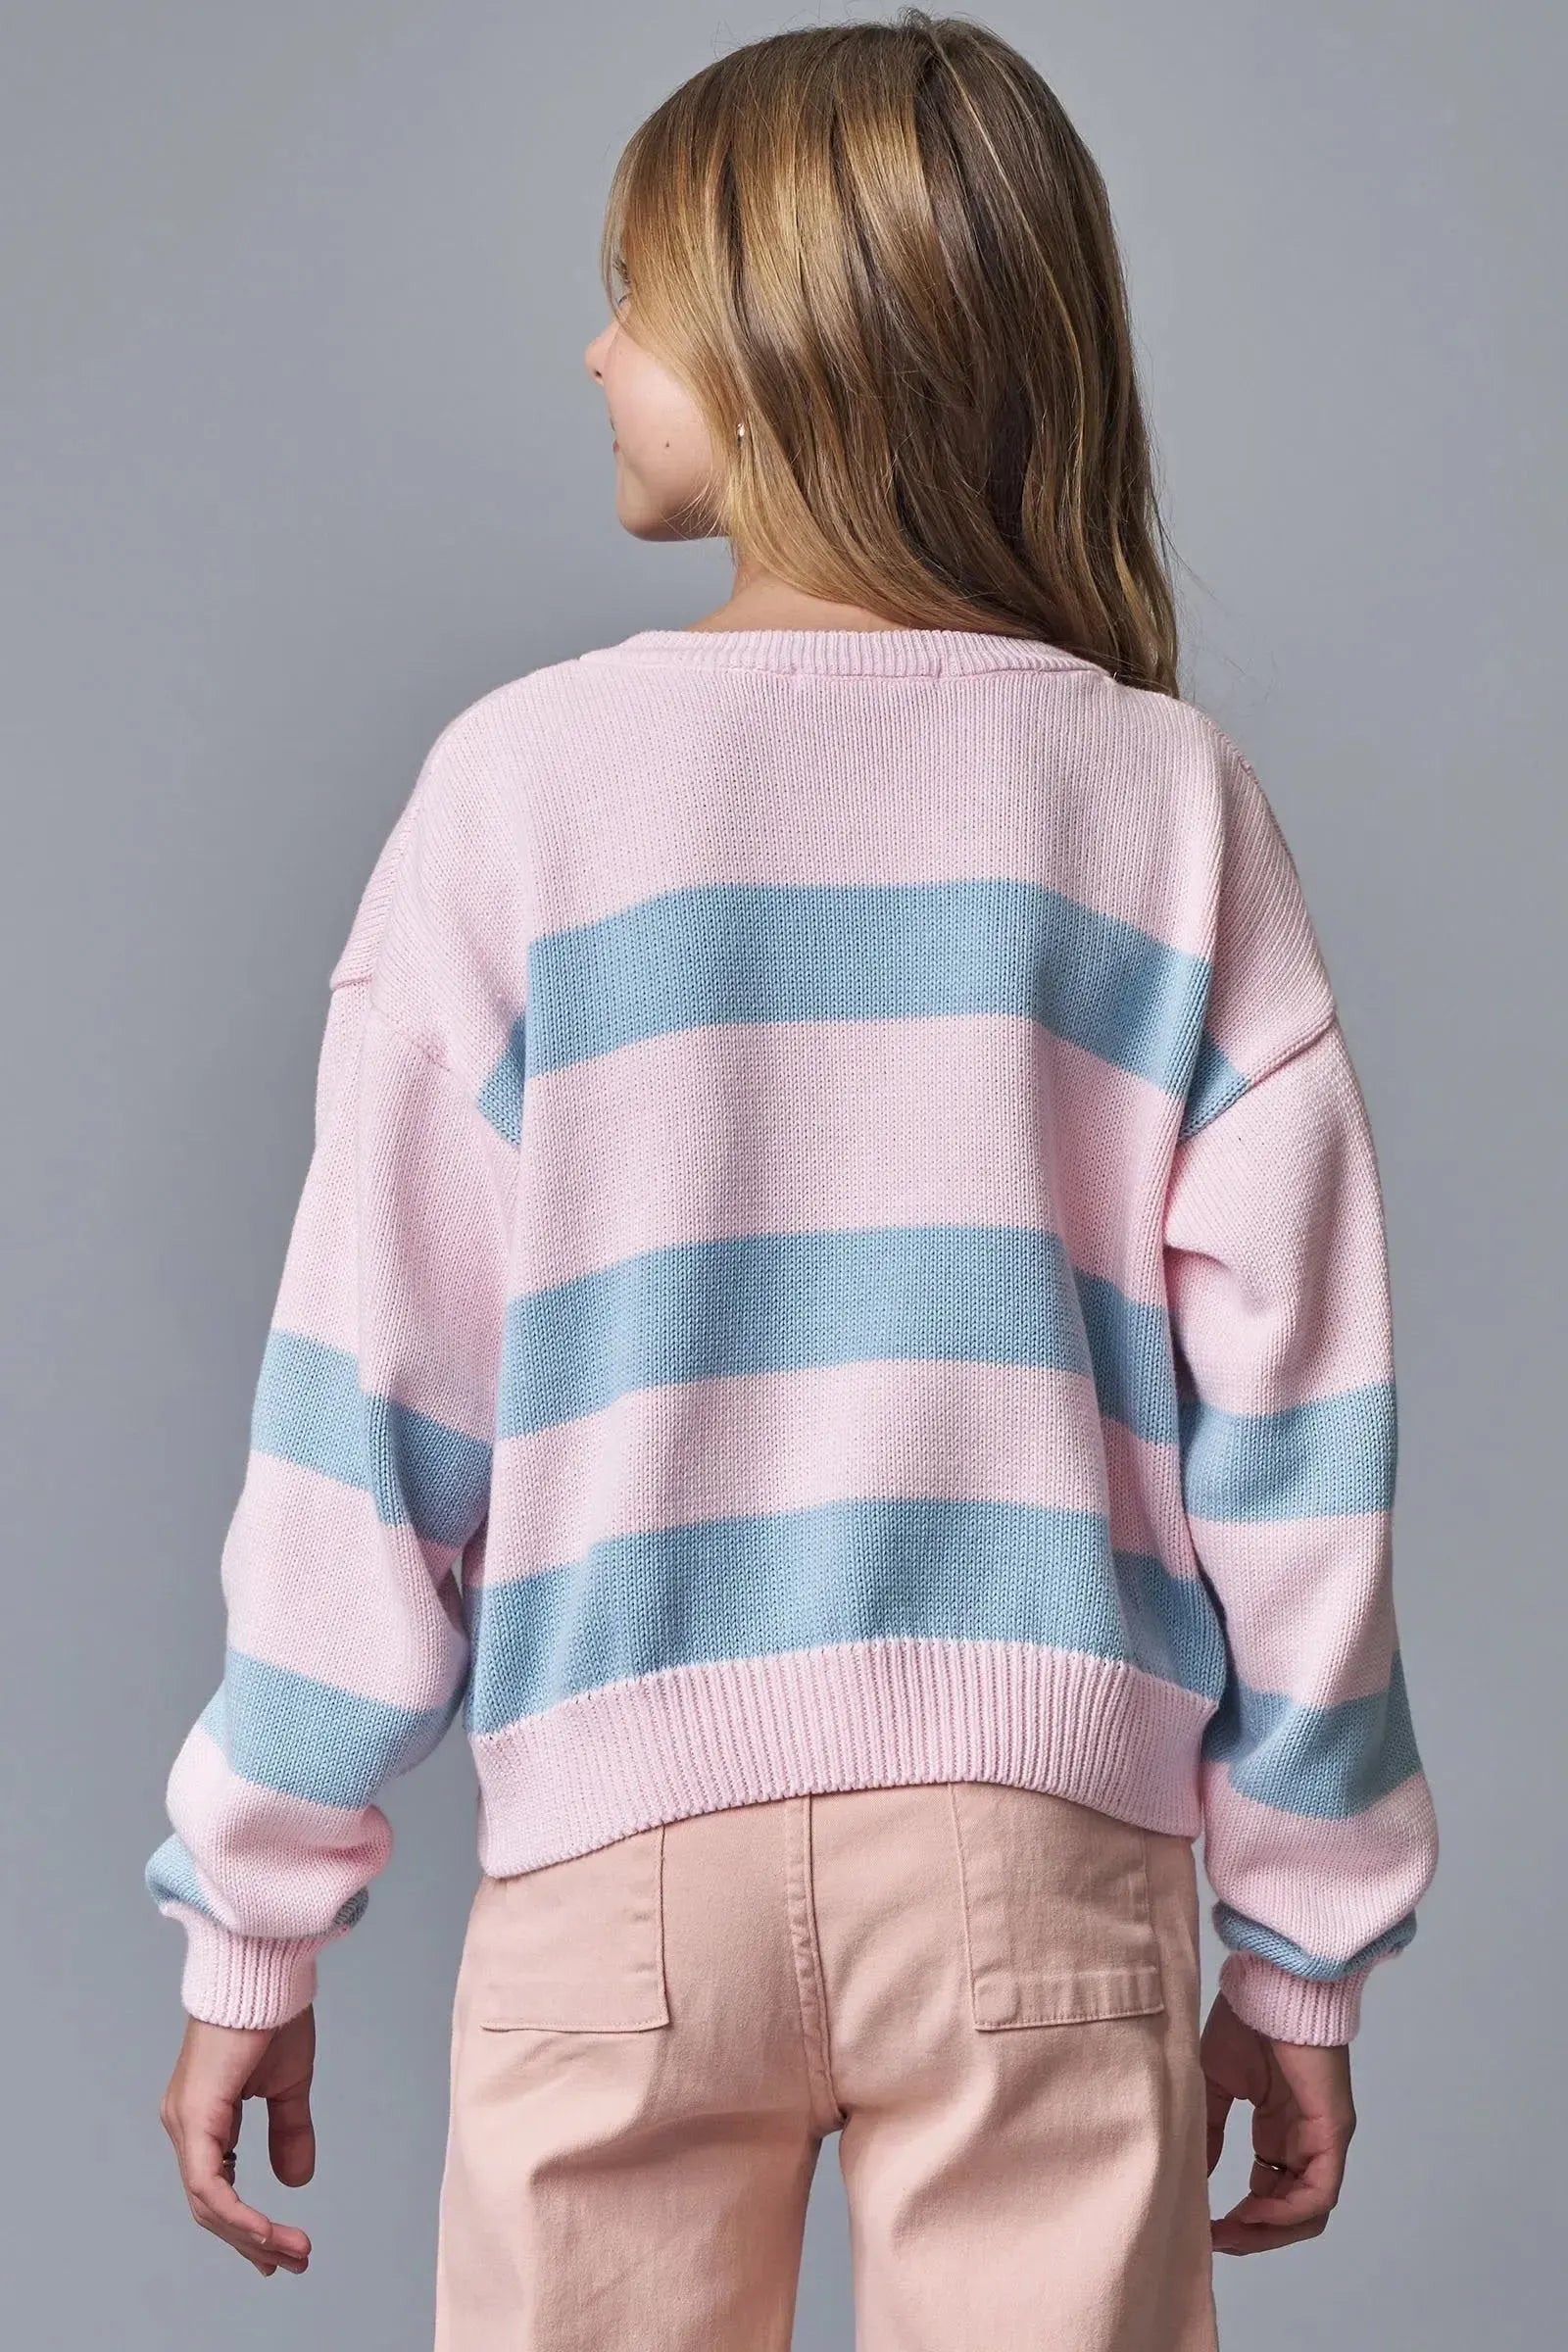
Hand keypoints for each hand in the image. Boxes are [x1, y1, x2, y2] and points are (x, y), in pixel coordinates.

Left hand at [159, 2007, 316, 2274]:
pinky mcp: (194, 2118)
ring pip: (208, 2203)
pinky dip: (239, 2215)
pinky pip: (210, 2185)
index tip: (278, 2251)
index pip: (216, 2188)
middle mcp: (185, 2125)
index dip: (245, 2226)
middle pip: (210, 2206)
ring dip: (251, 2235)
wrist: (263, 1971)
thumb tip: (295, 2181)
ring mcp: (185, 2122)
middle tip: (289, 2263)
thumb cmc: (271, 2015)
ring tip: (291, 2253)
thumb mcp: (287, 2085)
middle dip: (252, 2241)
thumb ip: (288, 2131)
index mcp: (203, 2117)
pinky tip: (266, 2231)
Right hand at [1201, 1989, 1355, 2254]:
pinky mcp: (1333, 2133)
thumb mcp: (1213, 2083)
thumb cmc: (1245, 2022)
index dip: (1241, 2216)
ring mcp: (1323, 2139)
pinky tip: (1253, 2211)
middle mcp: (1304, 2141)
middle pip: (1291, 2210)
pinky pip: (1319, 2191)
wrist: (1270, 1987)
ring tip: (1231, 2233)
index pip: (1270, 2191)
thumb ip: (1207, 2130)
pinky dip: (1287, 2211)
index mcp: (1278, 2128)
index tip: (1205, 2225)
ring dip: (1269, 2231)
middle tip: (1217, 2240)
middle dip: (1254, 2233)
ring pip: (1308, 2211)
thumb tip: (1193, 2177)